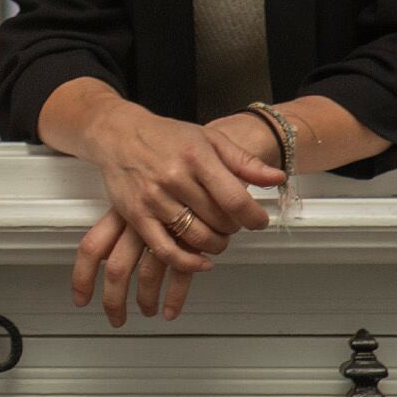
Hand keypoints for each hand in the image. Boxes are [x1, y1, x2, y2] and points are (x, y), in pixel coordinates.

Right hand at [68, 106, 280, 326]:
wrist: (119, 134)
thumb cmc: (167, 136)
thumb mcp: (210, 139)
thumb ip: (245, 162)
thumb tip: (277, 178)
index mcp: (197, 157)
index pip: (235, 199)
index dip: (254, 218)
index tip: (259, 222)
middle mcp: (174, 178)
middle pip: (218, 221)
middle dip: (233, 228)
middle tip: (233, 224)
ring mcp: (153, 199)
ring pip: (196, 237)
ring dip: (215, 244)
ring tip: (217, 236)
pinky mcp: (136, 216)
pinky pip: (165, 250)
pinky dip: (188, 262)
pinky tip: (201, 261)